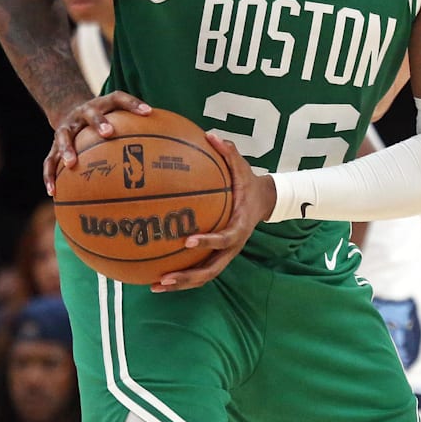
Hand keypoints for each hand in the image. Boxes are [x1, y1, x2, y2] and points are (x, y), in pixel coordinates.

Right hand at [43, 91, 152, 195]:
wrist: (71, 110)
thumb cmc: (107, 118)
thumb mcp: (121, 115)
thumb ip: (144, 126)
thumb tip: (178, 145)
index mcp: (102, 104)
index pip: (120, 98)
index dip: (134, 104)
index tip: (148, 112)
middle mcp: (83, 113)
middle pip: (91, 114)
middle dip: (99, 123)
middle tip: (108, 133)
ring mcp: (66, 127)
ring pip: (63, 136)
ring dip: (67, 149)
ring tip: (72, 164)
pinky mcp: (53, 144)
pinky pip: (49, 161)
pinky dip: (49, 176)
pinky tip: (54, 193)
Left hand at [151, 132, 276, 292]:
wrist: (264, 201)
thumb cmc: (248, 183)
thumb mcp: (243, 166)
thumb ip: (229, 152)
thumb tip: (210, 135)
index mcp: (240, 226)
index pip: (224, 238)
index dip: (207, 242)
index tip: (186, 241)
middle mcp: (233, 246)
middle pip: (212, 269)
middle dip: (188, 277)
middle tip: (164, 278)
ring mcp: (226, 254)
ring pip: (204, 276)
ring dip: (182, 284)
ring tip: (156, 286)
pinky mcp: (218, 256)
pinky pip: (200, 271)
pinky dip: (182, 278)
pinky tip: (159, 279)